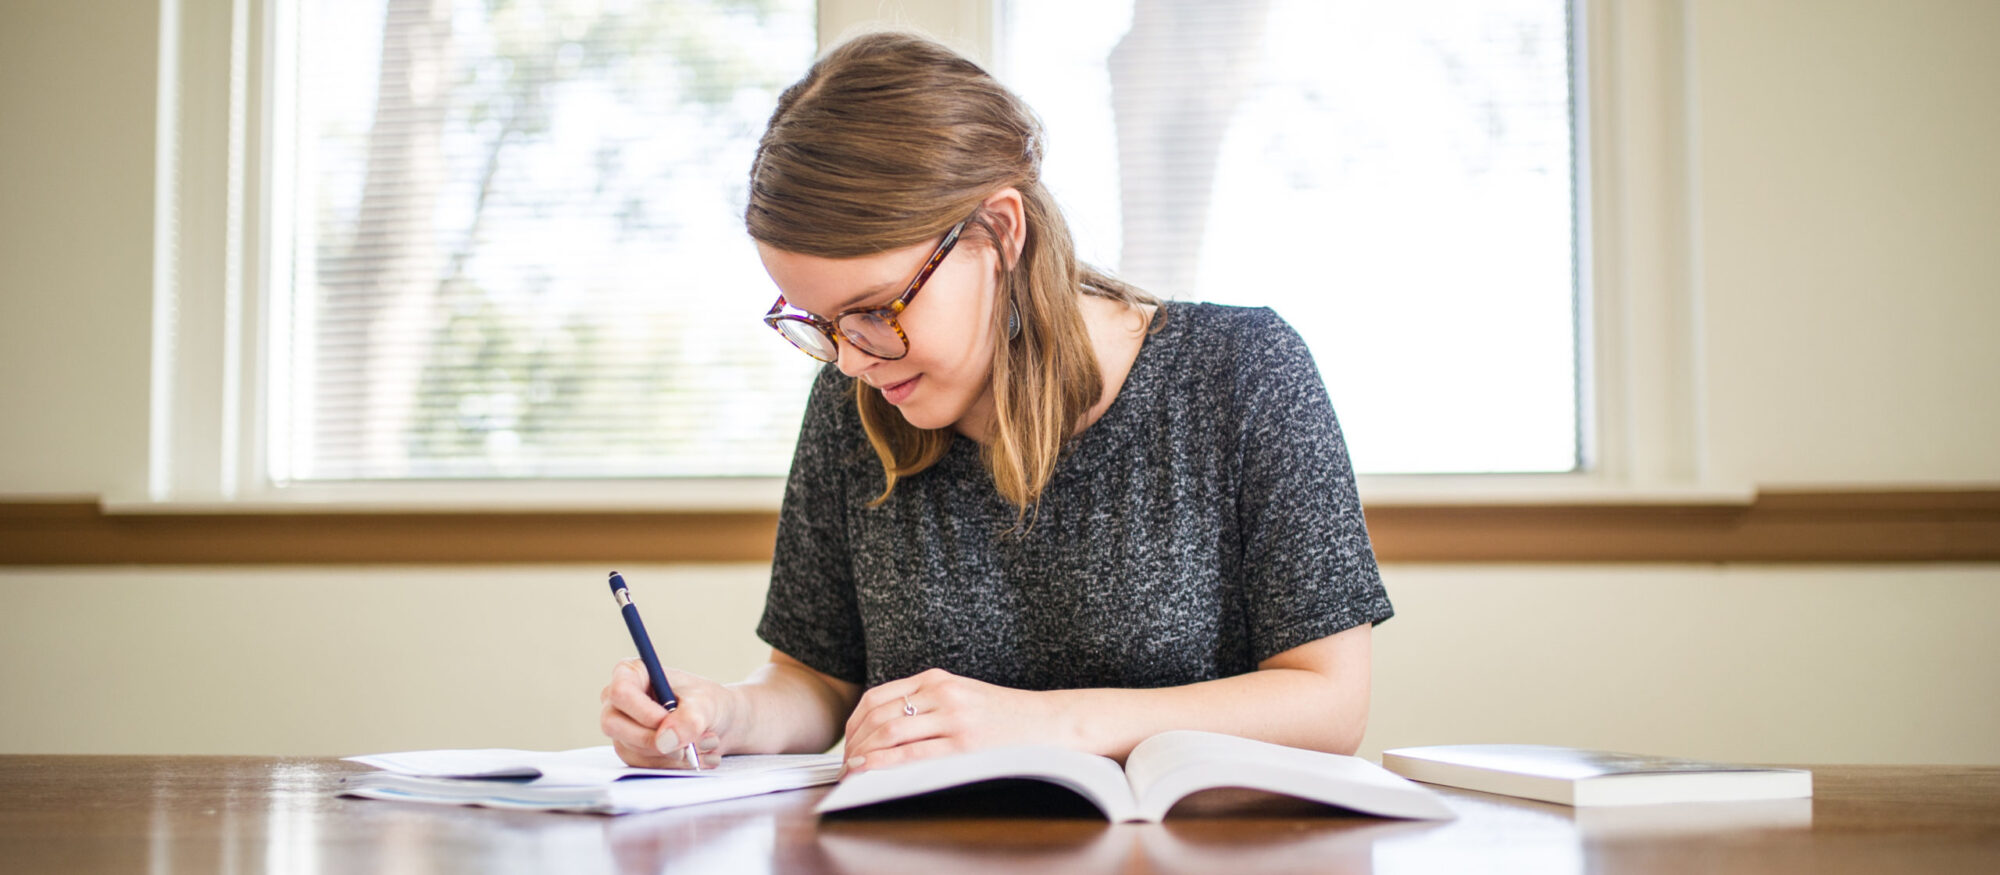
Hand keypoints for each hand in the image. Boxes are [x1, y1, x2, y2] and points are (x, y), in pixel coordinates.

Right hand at [598, 658, 735, 768]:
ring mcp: (622, 730)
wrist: (717, 724)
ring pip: (630, 750)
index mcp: (632, 675)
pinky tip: (698, 756)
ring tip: (705, 743)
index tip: (668, 720)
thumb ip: (689, 718)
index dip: (643, 711)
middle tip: (687, 742)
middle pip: (613, 724)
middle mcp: (619, 703)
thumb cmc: (707, 703)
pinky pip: (643, 766)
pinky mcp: (632, 752)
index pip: (620, 692)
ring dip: (672, 754)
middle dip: (654, 739)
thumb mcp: (705, 703)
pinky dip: (674, 766)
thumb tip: (665, 741)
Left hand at [841, 668, 1071, 774]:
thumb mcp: (962, 695)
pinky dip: (884, 763)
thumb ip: (927, 702)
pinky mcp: (964, 744)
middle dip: (853, 742)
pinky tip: (870, 771)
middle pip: (878, 715)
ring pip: (890, 733)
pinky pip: (912, 754)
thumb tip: (885, 727)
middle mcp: (942, 693)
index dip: (853, 722)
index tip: (847, 742)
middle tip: (844, 763)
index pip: (877, 697)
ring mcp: (953, 718)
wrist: (1048, 722)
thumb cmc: (1005, 715)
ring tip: (852, 771)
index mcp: (938, 679)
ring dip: (863, 754)